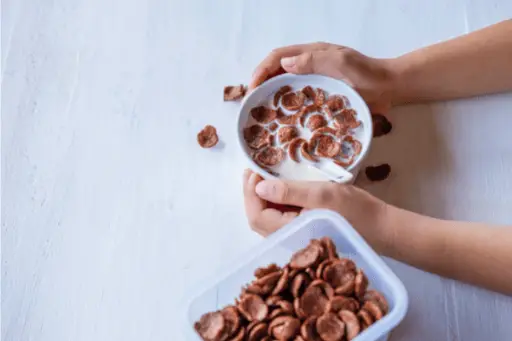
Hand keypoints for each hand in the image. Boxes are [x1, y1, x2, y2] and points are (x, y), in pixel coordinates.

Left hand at [243, 169, 389, 252]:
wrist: (383, 228)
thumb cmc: (356, 211)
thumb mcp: (322, 194)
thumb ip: (289, 192)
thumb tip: (258, 187)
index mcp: (291, 232)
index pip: (257, 216)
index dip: (250, 193)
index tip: (253, 170)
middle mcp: (289, 239)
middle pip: (258, 219)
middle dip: (252, 194)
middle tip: (253, 170)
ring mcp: (296, 237)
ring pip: (268, 219)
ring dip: (262, 197)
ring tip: (262, 175)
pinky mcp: (304, 231)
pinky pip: (280, 218)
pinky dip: (275, 202)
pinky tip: (278, 188)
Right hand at [249, 42, 395, 113]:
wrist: (390, 87)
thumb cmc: (369, 75)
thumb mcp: (342, 63)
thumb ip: (315, 61)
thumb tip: (284, 64)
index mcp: (313, 53)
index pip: (278, 57)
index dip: (261, 70)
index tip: (252, 88)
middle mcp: (310, 63)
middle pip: (277, 69)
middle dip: (261, 82)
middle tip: (251, 103)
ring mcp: (315, 78)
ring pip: (285, 82)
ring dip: (271, 93)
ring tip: (261, 111)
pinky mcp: (321, 92)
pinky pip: (298, 95)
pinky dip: (286, 103)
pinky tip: (283, 117)